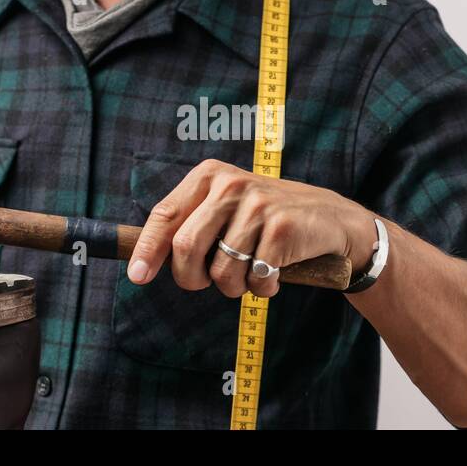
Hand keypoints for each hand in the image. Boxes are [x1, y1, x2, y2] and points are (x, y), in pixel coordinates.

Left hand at [126, 160, 375, 297]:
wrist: (328, 219)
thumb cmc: (265, 222)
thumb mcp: (225, 211)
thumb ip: (190, 228)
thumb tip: (143, 263)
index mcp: (208, 177)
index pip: (165, 215)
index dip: (148, 250)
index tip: (137, 277)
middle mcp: (230, 185)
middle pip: (186, 248)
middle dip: (193, 279)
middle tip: (209, 283)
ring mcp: (257, 204)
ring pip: (221, 272)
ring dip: (234, 288)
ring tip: (251, 273)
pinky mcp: (281, 227)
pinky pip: (255, 279)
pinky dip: (263, 288)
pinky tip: (275, 273)